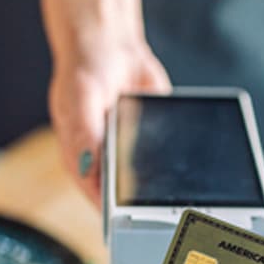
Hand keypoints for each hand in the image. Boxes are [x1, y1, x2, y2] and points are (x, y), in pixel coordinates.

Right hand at [49, 35, 169, 204]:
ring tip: (174, 189)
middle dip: (139, 201)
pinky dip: (174, 160)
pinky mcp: (149, 141)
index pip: (95, 193)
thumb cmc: (85, 69)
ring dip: (159, 183)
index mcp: (79, 156)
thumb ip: (83, 131)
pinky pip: (164, 158)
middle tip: (155, 207)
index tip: (126, 219)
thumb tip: (86, 166)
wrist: (111, 44)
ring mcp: (127, 152)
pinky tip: (184, 161)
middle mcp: (103, 159)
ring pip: (146, 179)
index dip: (110, 210)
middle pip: (123, 192)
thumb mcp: (79, 96)